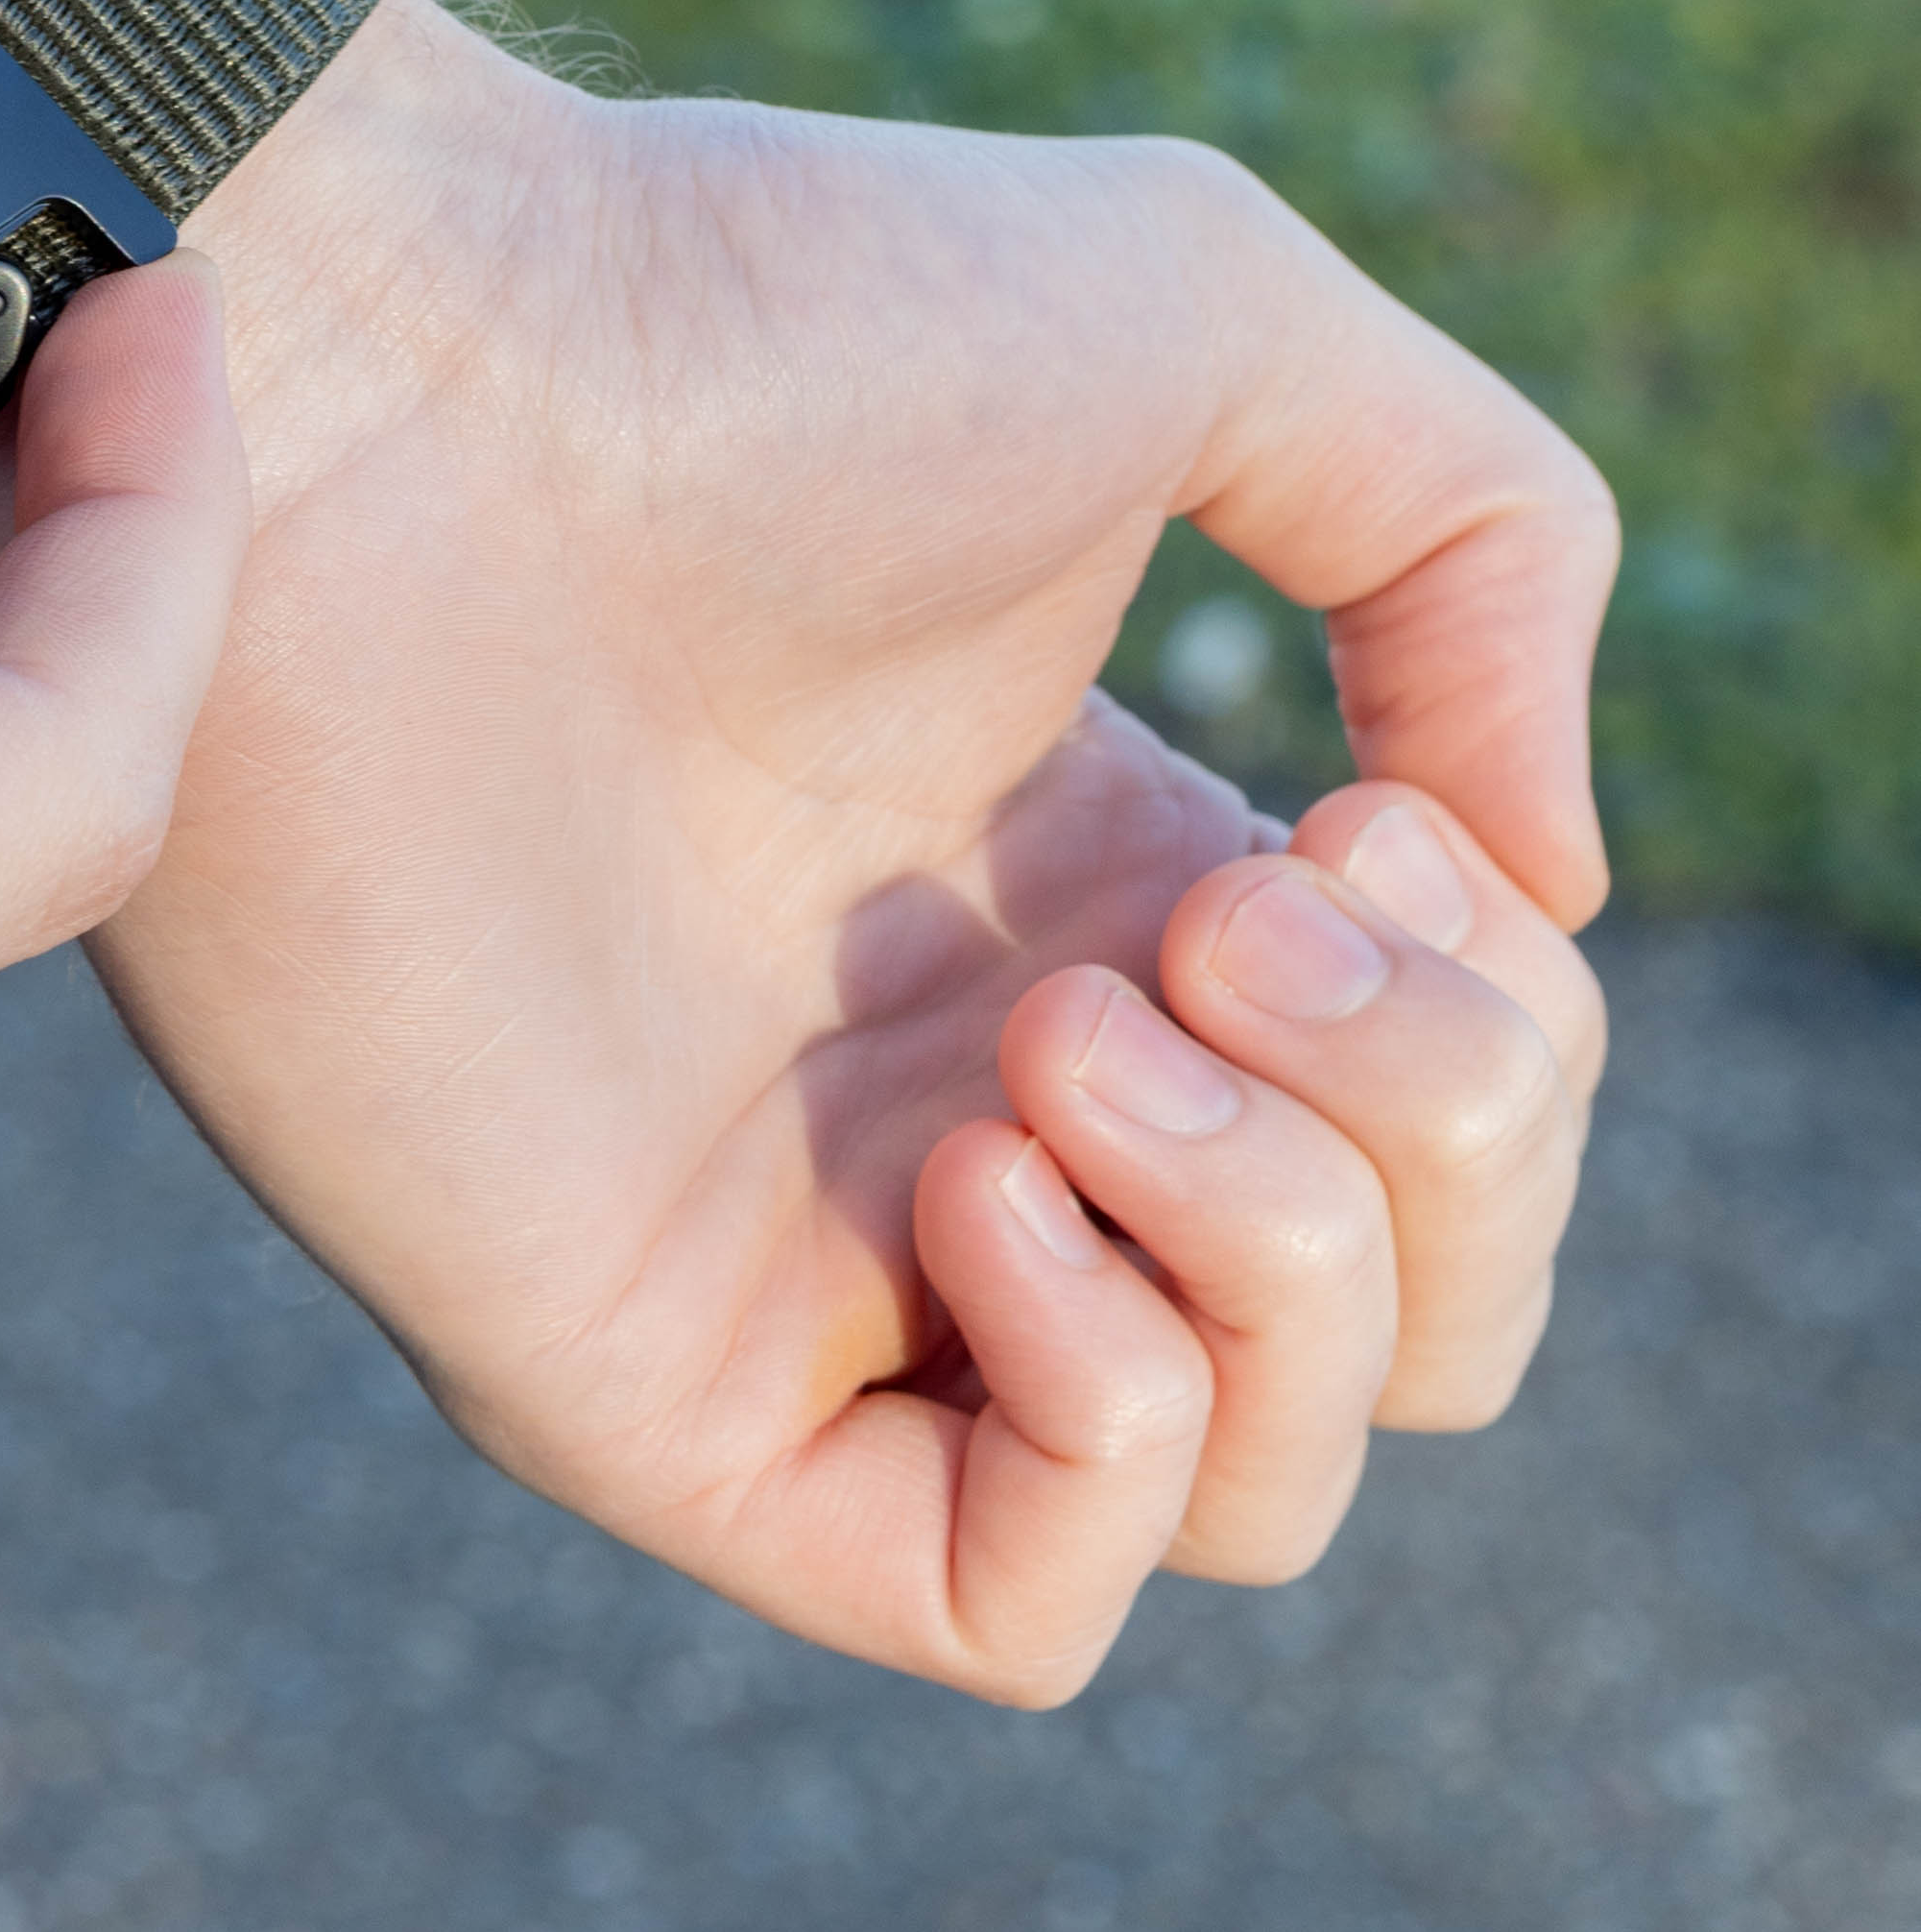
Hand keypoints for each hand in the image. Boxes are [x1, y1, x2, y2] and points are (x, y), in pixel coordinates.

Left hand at [0, 0, 1615, 1698]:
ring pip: (1234, 1499)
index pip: (1450, 1157)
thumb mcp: (1224, 329)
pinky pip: (986, 1609)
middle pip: (1390, 1347)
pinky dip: (1097, 1447)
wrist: (378, 374)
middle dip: (1431, 1160)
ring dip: (1284, 1283)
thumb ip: (1474, 550)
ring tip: (1067, 1033)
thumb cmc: (744, 321)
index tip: (1361, 829)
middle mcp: (975, 1102)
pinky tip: (987, 1182)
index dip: (1501, 1044)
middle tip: (1219, 930)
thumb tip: (1553, 878)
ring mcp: (810, 1253)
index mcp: (1104, 905)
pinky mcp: (633, 1368)